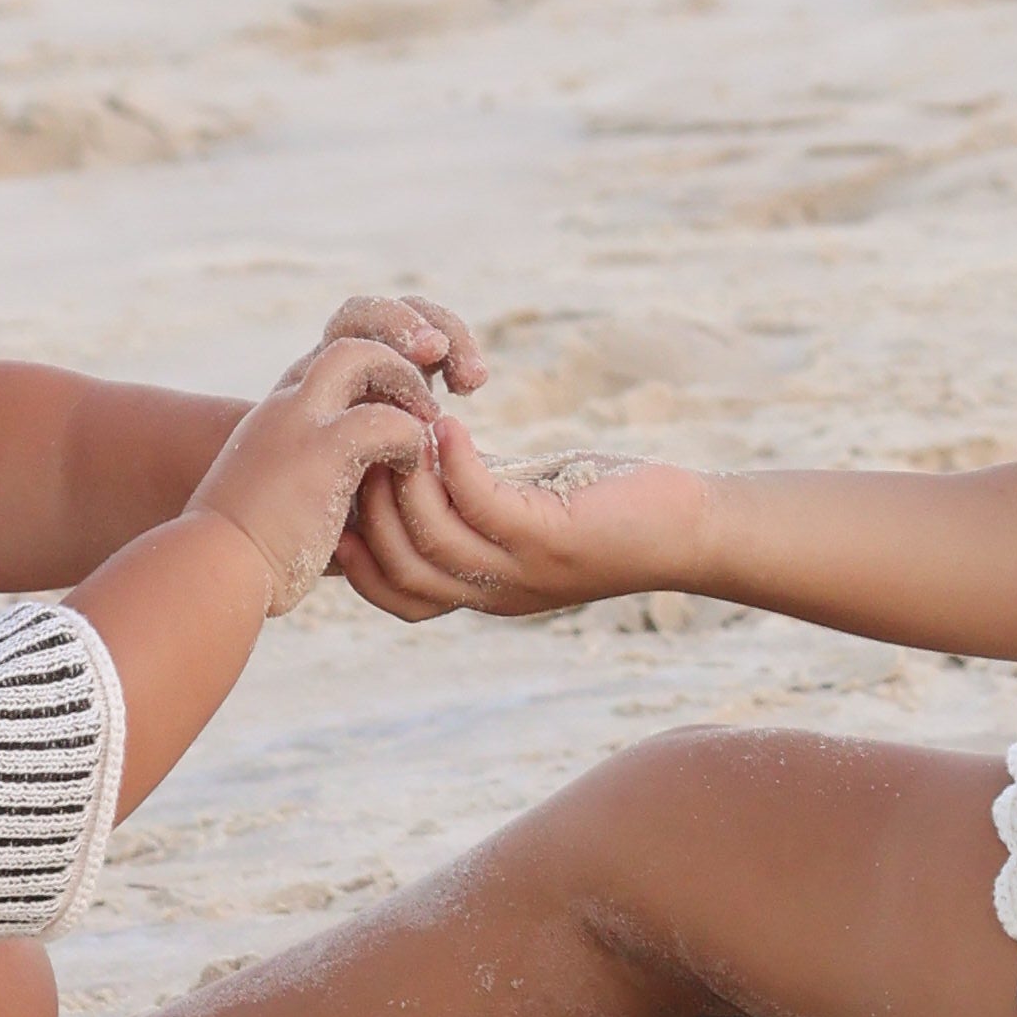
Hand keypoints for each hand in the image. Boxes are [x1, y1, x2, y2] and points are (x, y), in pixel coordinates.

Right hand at [185, 327, 453, 616]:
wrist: (214, 570)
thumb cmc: (253, 552)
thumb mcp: (286, 494)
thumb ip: (324, 475)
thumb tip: (364, 495)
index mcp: (285, 406)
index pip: (343, 342)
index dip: (386, 347)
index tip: (414, 390)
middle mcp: (290, 398)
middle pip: (354, 320)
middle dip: (403, 337)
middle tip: (432, 388)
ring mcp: (302, 418)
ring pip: (365, 354)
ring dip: (407, 383)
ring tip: (426, 423)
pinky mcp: (321, 450)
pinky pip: (385, 420)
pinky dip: (409, 439)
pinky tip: (409, 466)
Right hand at [337, 406, 711, 624]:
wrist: (686, 530)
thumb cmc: (605, 508)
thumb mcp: (523, 508)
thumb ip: (470, 497)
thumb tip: (418, 456)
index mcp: (483, 591)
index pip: (396, 595)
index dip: (354, 556)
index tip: (330, 499)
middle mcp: (495, 592)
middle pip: (400, 567)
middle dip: (365, 509)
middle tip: (354, 445)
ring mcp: (521, 569)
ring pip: (430, 536)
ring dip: (402, 477)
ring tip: (397, 423)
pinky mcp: (550, 536)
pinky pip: (480, 501)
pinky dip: (453, 460)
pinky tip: (449, 421)